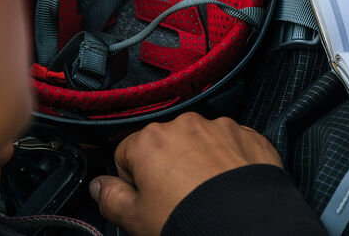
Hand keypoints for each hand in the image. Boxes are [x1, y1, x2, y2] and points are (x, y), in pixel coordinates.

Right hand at [90, 112, 283, 235]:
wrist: (247, 223)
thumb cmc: (192, 218)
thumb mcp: (136, 218)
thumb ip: (110, 198)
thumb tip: (99, 186)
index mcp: (151, 140)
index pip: (126, 154)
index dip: (134, 181)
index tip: (147, 198)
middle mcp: (186, 125)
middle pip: (165, 145)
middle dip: (168, 168)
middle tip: (178, 199)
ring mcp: (220, 128)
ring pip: (200, 143)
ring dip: (200, 162)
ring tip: (208, 194)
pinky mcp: (249, 136)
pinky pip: (232, 145)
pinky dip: (230, 161)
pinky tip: (229, 186)